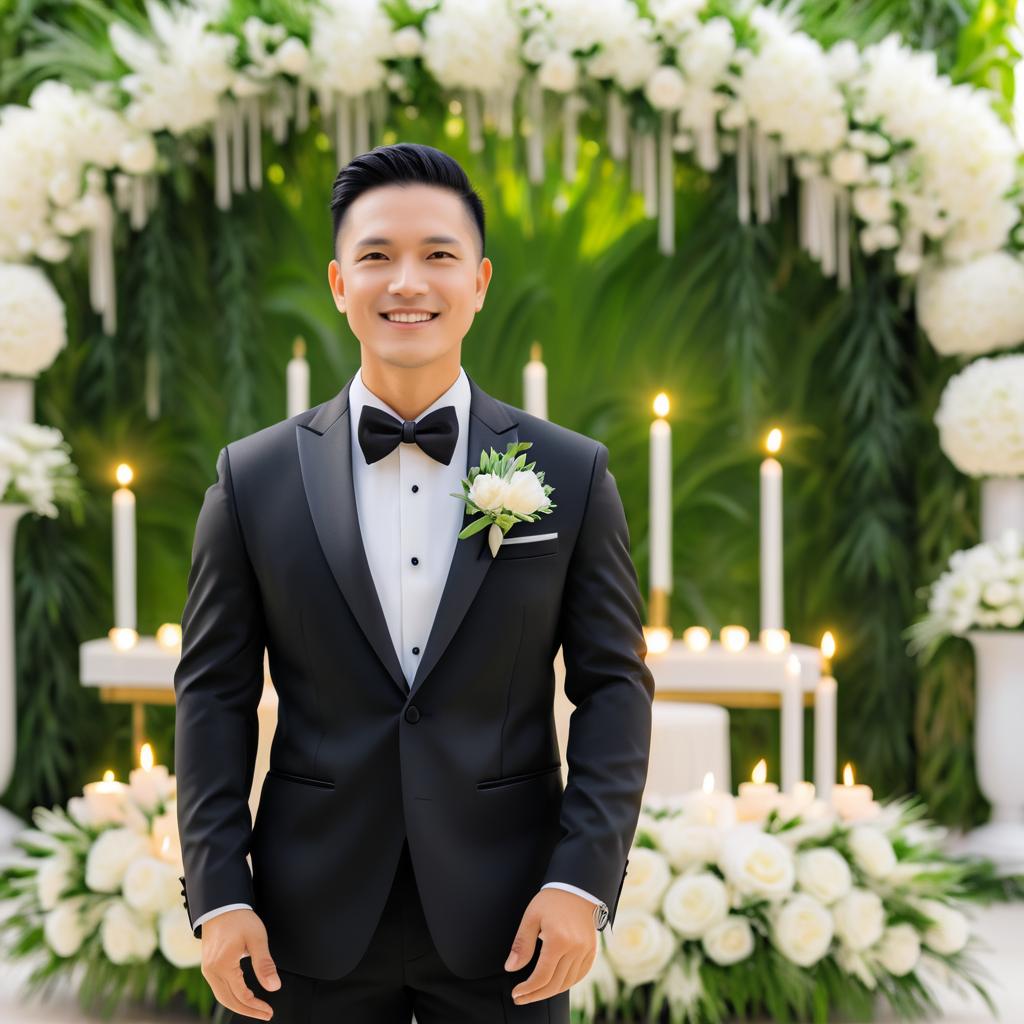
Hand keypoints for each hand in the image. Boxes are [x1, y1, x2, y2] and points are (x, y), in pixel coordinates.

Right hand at [201, 908, 279, 1020]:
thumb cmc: (239, 919)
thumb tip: (274, 987)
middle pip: (228, 1001)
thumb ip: (264, 964)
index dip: (256, 1006)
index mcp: (223, 965)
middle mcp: (212, 971)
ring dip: (238, 1005)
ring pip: (222, 997)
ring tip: (256, 1008)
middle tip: (265, 1014)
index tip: (269, 1011)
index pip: (241, 996)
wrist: (221, 905)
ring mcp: (207, 969)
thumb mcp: (257, 939)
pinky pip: (218, 988)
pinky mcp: (208, 966)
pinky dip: (231, 996)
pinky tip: (242, 996)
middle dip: (247, 1011)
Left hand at [504, 888, 597, 1004]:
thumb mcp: (531, 917)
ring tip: (534, 993)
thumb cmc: (551, 900)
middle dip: (536, 995)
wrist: (577, 887)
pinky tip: (554, 984)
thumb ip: (522, 944)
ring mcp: (586, 950)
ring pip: (567, 982)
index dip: (528, 989)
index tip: (516, 993)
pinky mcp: (592, 951)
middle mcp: (575, 948)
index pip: (542, 976)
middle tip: (521, 999)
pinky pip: (579, 975)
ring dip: (550, 992)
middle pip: (555, 984)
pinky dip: (566, 984)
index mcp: (558, 940)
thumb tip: (511, 968)